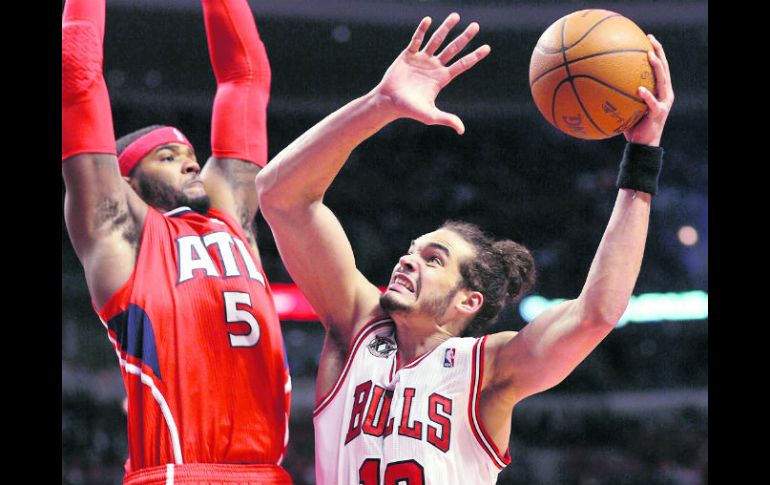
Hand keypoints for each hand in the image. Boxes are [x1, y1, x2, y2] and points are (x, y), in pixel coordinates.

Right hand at [374, 13, 490, 134]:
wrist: (389, 102)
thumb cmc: (409, 110)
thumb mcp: (430, 116)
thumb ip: (446, 119)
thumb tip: (461, 130)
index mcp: (441, 78)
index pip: (462, 64)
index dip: (475, 56)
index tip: (487, 48)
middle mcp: (434, 66)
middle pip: (453, 49)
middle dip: (465, 37)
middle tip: (476, 25)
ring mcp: (421, 59)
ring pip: (437, 40)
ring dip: (446, 28)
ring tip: (456, 16)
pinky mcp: (408, 55)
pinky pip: (417, 40)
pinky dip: (422, 30)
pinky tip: (428, 20)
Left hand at [624, 35, 673, 146]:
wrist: (642, 145)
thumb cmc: (631, 125)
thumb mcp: (624, 107)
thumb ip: (617, 95)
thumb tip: (594, 85)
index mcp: (658, 90)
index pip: (658, 66)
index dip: (655, 51)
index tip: (646, 37)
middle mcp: (664, 93)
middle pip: (664, 68)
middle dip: (658, 51)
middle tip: (650, 39)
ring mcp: (663, 102)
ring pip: (663, 80)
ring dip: (656, 67)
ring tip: (649, 56)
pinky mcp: (659, 113)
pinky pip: (652, 103)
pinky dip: (646, 96)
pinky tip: (639, 89)